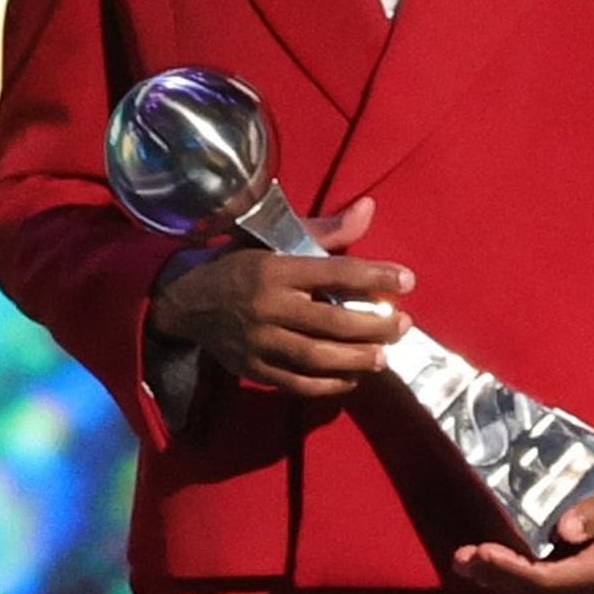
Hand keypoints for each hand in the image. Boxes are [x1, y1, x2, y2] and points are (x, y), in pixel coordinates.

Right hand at [148, 197, 406, 398]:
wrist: (186, 301)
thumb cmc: (240, 263)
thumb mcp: (275, 238)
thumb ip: (325, 230)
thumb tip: (370, 209)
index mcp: (275, 268)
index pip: (334, 272)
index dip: (375, 275)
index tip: (407, 280)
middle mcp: (267, 306)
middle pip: (330, 322)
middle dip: (373, 326)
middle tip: (401, 326)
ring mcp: (259, 341)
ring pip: (316, 357)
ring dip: (356, 359)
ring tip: (382, 357)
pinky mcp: (253, 368)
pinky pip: (297, 383)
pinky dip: (329, 385)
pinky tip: (351, 378)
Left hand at [452, 442, 593, 593]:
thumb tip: (564, 531)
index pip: (550, 580)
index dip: (512, 571)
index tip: (482, 552)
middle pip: (537, 591)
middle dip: (496, 577)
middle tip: (460, 558)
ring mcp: (589, 580)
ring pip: (536, 590)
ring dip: (499, 579)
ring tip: (464, 561)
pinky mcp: (581, 570)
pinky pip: (542, 579)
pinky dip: (513, 572)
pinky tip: (489, 560)